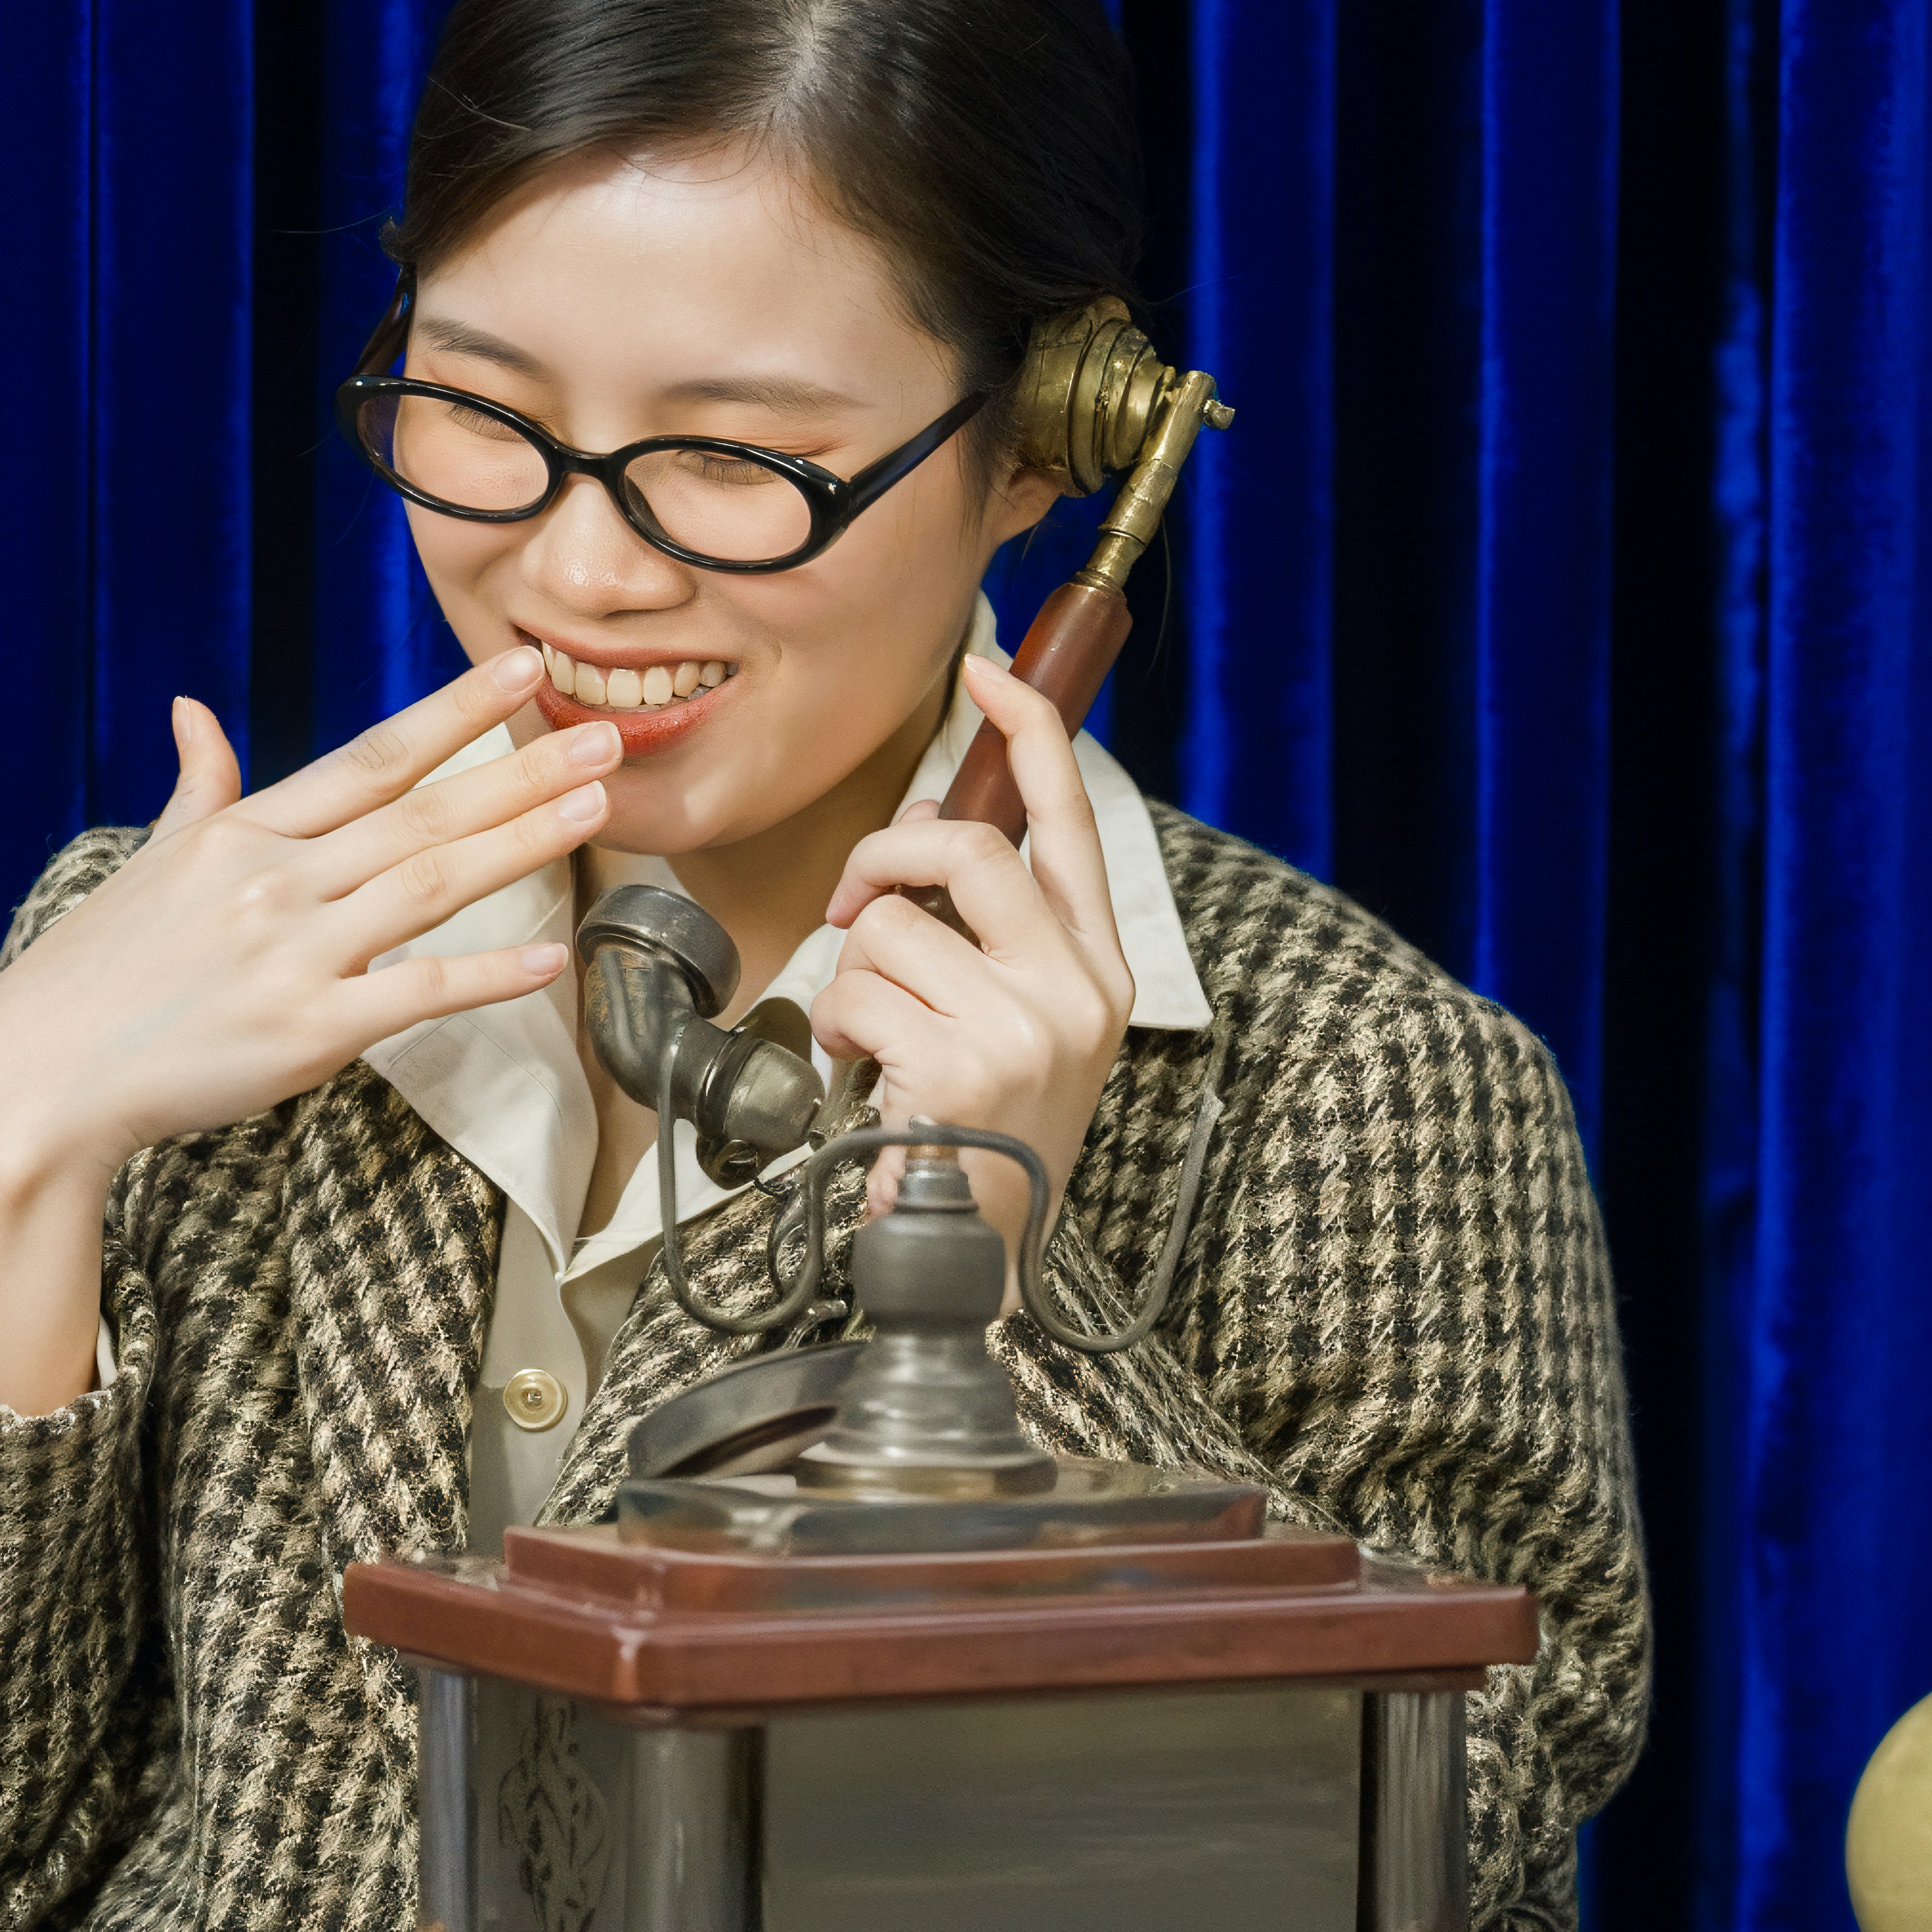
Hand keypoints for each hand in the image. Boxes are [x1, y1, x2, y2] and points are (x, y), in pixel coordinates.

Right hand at [0, 646, 611, 1406]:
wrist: (38, 1075)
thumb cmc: (96, 974)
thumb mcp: (148, 864)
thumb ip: (198, 788)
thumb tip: (196, 712)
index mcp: (244, 835)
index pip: (369, 759)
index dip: (453, 713)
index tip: (521, 672)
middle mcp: (274, 881)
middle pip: (420, 813)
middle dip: (522, 770)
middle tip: (606, 735)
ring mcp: (291, 954)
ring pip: (430, 884)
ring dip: (520, 844)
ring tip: (597, 810)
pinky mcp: (306, 1032)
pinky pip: (414, 993)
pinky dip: (486, 975)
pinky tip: (549, 958)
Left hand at [803, 654, 1134, 1249]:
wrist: (979, 1260)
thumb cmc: (982, 1134)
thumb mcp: (1019, 1023)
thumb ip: (992, 934)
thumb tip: (932, 834)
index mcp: (1098, 967)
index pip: (1071, 819)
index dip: (1029, 731)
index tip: (987, 671)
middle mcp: (1076, 988)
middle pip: (970, 846)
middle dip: (887, 853)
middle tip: (857, 902)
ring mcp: (1024, 1026)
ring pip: (893, 923)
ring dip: (851, 974)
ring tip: (868, 1036)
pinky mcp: (959, 1065)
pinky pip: (855, 991)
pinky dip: (833, 1028)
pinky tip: (862, 1076)